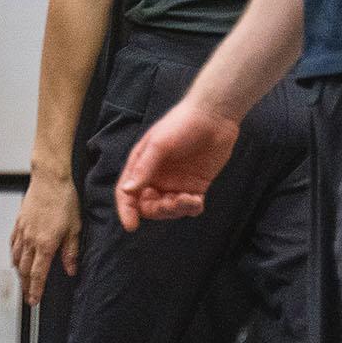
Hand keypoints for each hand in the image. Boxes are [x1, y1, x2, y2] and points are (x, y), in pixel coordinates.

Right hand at [9, 173, 79, 305]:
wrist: (49, 179)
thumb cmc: (64, 199)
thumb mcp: (74, 227)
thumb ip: (71, 251)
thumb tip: (71, 269)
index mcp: (46, 244)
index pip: (39, 274)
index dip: (36, 290)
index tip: (34, 300)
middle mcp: (31, 240)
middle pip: (25, 270)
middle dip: (26, 286)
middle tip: (28, 297)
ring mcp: (23, 231)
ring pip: (17, 259)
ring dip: (19, 273)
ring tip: (23, 281)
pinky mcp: (19, 223)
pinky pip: (13, 244)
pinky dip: (14, 255)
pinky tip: (16, 258)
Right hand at [114, 98, 240, 231]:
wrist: (214, 116)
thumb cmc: (182, 123)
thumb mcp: (159, 144)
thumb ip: (144, 168)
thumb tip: (128, 190)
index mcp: (142, 165)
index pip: (128, 193)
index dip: (127, 210)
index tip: (131, 225)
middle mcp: (156, 177)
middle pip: (149, 206)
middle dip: (158, 210)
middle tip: (172, 203)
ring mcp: (176, 183)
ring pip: (169, 209)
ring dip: (177, 209)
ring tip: (190, 198)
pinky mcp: (195, 186)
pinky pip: (189, 206)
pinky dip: (191, 208)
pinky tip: (197, 200)